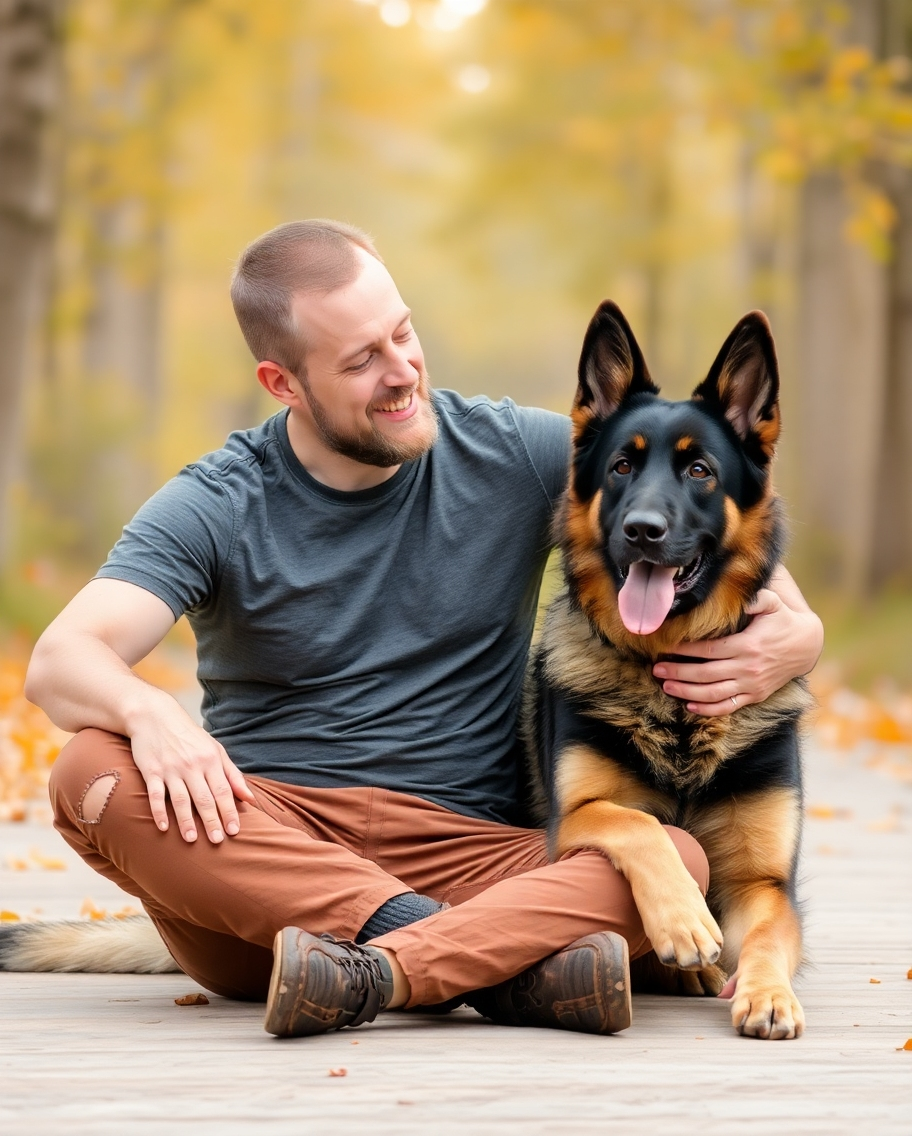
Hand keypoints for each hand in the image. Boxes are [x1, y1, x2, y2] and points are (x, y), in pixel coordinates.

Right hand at [128, 697, 256, 842]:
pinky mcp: (151, 771)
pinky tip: (163, 827)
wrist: (155, 715)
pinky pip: (156, 794)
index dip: (230, 811)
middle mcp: (192, 765)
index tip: (235, 831)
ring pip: (181, 799)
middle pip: (204, 798)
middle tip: (218, 841)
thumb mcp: (215, 749)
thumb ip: (232, 774)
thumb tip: (250, 798)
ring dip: (186, 820)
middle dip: (212, 820)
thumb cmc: (189, 736)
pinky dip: (158, 811)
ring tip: (192, 839)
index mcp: (210, 760)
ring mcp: (171, 769)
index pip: (223, 791)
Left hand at [653, 585, 823, 716]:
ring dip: (687, 691)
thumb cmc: (783, 621)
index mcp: (748, 645)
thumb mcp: (774, 604)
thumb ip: (757, 599)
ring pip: (713, 693)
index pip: (709, 650)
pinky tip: (690, 705)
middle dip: (678, 672)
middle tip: (656, 669)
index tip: (666, 647)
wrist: (807, 646)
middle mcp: (748, 668)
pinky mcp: (755, 695)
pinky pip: (729, 706)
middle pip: (705, 674)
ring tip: (666, 685)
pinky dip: (708, 709)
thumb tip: (742, 595)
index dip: (685, 650)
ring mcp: (752, 685)